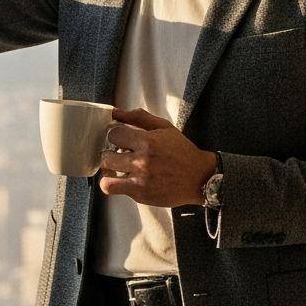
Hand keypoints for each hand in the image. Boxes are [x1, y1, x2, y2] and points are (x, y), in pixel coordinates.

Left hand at [97, 107, 213, 207]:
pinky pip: (111, 188)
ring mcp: (140, 178)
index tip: (121, 140)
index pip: (113, 134)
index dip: (115, 136)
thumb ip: (139, 118)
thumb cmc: (182, 152)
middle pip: (106, 155)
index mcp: (147, 141)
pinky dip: (111, 184)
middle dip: (111, 154)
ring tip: (118, 169)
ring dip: (109, 170)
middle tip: (119, 155)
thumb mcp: (164, 128)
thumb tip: (115, 112)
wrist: (199, 177)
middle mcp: (142, 160)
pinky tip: (121, 180)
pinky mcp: (140, 193)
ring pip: (106, 173)